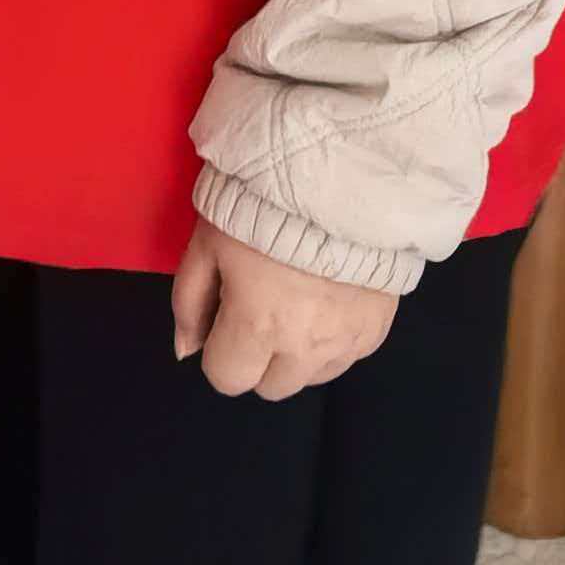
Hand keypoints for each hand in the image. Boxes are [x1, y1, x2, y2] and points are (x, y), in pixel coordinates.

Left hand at [170, 222, 397, 399]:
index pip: (227, 379)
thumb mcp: (206, 244)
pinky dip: (332, 342)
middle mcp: (304, 347)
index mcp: (257, 326)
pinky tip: (328, 302)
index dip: (220, 351)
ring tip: (297, 306)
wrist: (340, 177)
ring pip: (310, 379)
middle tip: (261, 311)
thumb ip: (189, 303)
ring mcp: (346, 341)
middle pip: (271, 387)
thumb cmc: (261, 205)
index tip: (226, 320)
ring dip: (296, 356)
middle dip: (258, 358)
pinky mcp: (377, 329)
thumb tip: (188, 351)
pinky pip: (347, 358)